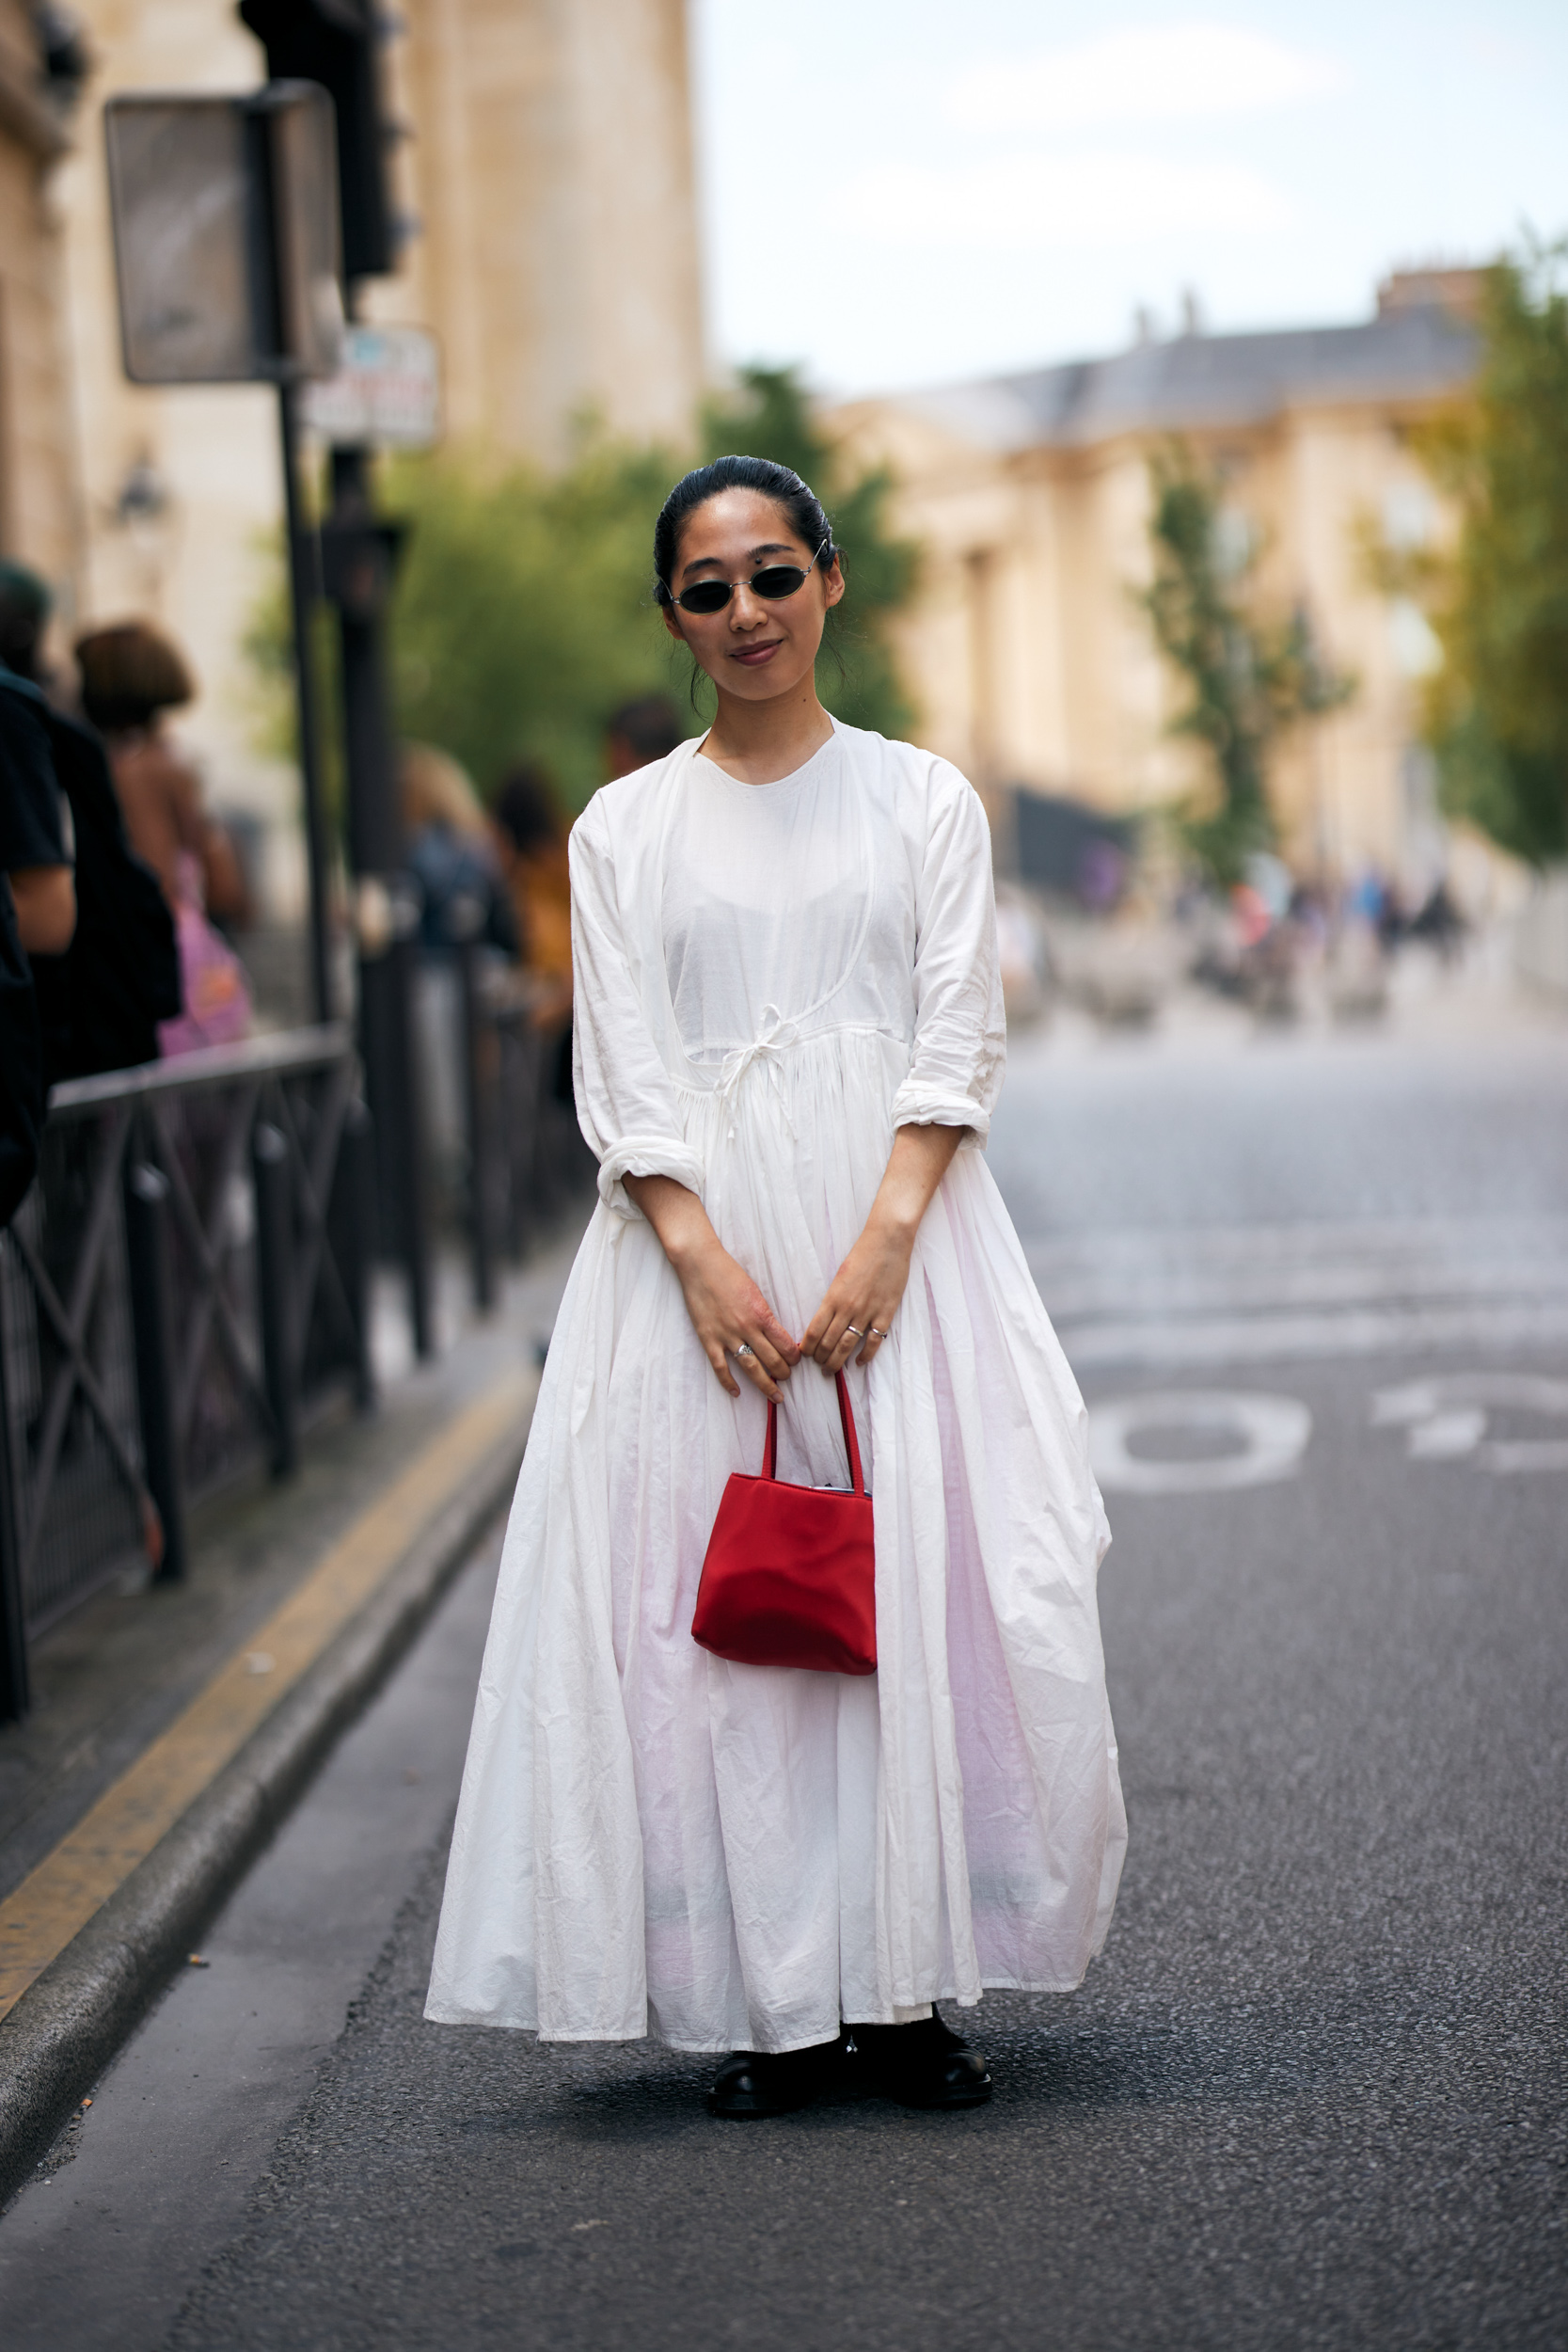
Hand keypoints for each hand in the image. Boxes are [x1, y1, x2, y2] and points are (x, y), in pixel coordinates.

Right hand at [623, 1174, 799, 1401]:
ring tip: (775, 1395)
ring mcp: (727, 1336)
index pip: (785, 1344)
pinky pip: (721, 1368)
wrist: (700, 1265)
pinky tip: (737, 1392)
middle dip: (784, 1373)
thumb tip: (776, 1335)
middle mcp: (747, 1328)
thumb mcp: (755, 1292)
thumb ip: (765, 1314)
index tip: (796, 1361)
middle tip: (787, 1378)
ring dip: (765, 1384)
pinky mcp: (709, 1339)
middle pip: (772, 1360)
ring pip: (751, 1368)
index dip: (794, 1357)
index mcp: (761, 1314)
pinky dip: (729, 1383)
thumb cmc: (729, 1274)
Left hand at [801, 1218, 910, 1374]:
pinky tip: (859, 1362)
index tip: (805, 1354)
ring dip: (837, 1361)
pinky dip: (865, 1356)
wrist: (887, 1242)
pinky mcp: (885, 1314)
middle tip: (818, 1366)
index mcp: (832, 1297)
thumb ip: (833, 1298)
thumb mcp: (840, 1276)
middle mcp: (847, 1308)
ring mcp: (867, 1313)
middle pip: (828, 1342)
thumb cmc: (862, 1254)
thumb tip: (825, 1318)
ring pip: (847, 1346)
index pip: (814, 1331)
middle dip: (820, 1358)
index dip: (807, 1347)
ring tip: (831, 1369)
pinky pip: (873, 1342)